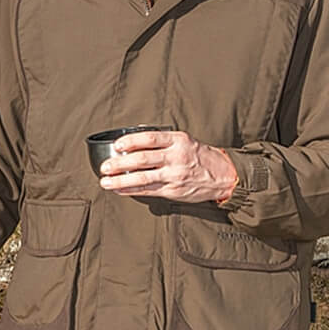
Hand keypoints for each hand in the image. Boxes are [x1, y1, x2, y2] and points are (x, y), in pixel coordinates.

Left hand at [98, 129, 237, 203]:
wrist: (224, 176)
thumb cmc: (200, 156)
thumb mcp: (185, 141)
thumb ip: (163, 142)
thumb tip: (133, 144)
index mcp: (178, 140)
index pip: (149, 139)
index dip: (130, 141)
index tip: (117, 145)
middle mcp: (176, 157)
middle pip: (142, 159)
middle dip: (119, 163)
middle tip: (105, 166)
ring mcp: (174, 175)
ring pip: (142, 178)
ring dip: (120, 180)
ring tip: (106, 181)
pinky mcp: (173, 191)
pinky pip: (148, 191)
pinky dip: (131, 190)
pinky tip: (119, 190)